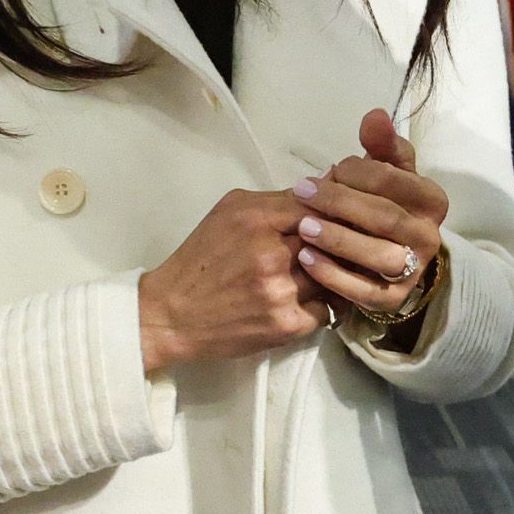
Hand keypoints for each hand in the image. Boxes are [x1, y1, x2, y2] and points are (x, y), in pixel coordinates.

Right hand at [138, 190, 327, 374]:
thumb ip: (274, 200)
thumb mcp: (228, 213)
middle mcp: (271, 255)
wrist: (173, 314)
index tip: (336, 220)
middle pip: (330, 241)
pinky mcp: (286, 325)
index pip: (317, 207)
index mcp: (256, 220)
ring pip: (331, 275)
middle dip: (336, 243)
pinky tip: (309, 300)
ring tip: (324, 273)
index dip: (331, 214)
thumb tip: (321, 188)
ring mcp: (281, 292)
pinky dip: (322, 304)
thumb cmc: (201, 259)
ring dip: (331, 275)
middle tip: (340, 247)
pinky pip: (327, 309)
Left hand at [291, 109, 449, 317]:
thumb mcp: (386, 171)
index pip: (396, 181)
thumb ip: (381, 144)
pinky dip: (333, 275)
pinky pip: (362, 290)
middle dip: (340, 202)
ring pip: (377, 254)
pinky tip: (306, 258)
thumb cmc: (381, 203)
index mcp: (432, 201)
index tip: (331, 169)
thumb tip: (374, 116)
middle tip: (302, 192)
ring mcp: (412, 271)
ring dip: (337, 239)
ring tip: (302, 227)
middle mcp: (429, 237)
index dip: (360, 173)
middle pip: (384, 216)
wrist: (390, 256)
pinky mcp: (391, 300)